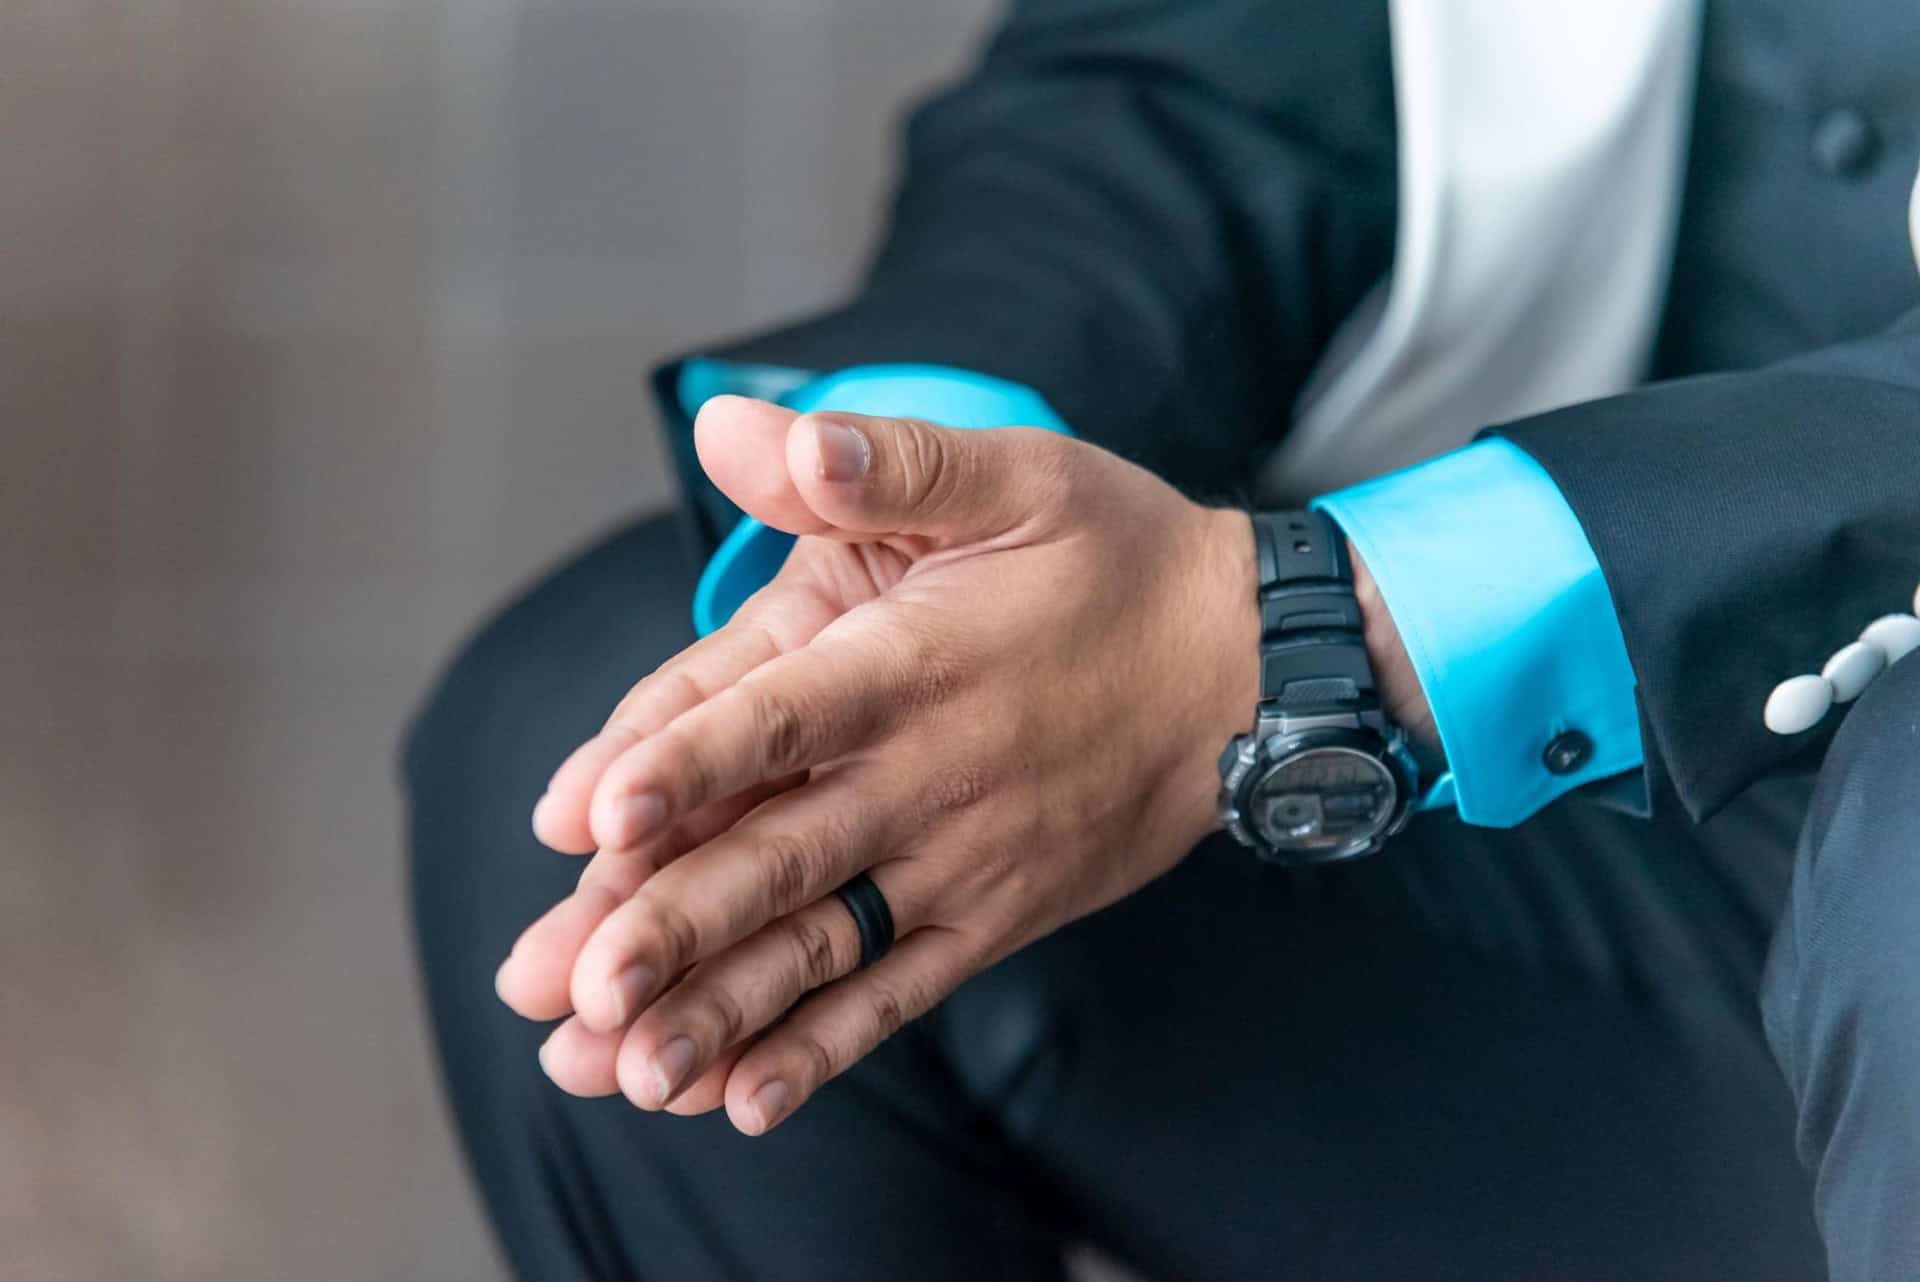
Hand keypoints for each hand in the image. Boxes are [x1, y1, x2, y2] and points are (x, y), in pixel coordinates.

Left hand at [492, 395, 1263, 1133]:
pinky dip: (820, 1051)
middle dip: (668, 925)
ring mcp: (962, 863)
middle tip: (564, 988)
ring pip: (823, 948)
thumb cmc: (1114, 554)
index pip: (784, 717)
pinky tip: (738, 1102)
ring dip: (716, 1011)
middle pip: (783, 859)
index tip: (590, 816)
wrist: (1249, 669)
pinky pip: (897, 996)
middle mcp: (931, 777)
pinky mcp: (992, 916)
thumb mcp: (1010, 472)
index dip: (688, 762)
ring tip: (619, 1071)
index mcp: (916, 661)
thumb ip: (875, 460)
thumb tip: (733, 426)